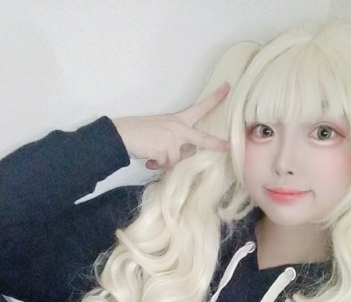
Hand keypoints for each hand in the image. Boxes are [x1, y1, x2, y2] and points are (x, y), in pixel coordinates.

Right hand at [112, 83, 229, 169]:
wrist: (121, 135)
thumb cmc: (139, 132)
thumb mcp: (161, 131)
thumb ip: (174, 141)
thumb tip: (176, 159)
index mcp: (178, 120)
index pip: (200, 107)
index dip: (215, 98)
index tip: (227, 87)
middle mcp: (178, 128)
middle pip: (202, 139)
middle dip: (216, 144)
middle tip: (228, 147)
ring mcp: (173, 140)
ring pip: (177, 160)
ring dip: (165, 162)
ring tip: (153, 155)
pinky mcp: (165, 151)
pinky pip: (166, 165)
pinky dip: (157, 165)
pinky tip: (149, 159)